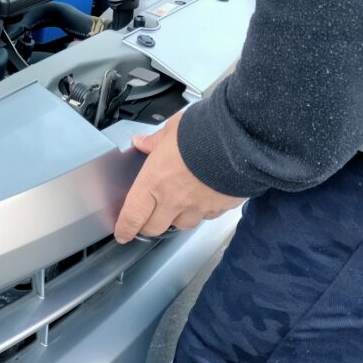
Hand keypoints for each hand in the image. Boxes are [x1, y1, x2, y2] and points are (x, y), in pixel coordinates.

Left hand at [114, 112, 243, 242]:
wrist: (239, 140)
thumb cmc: (202, 131)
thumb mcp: (172, 129)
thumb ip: (155, 141)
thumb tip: (142, 142)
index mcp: (154, 180)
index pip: (133, 214)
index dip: (125, 228)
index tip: (122, 233)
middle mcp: (173, 199)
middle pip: (154, 227)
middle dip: (147, 226)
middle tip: (146, 219)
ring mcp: (197, 207)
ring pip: (181, 225)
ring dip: (175, 219)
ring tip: (176, 206)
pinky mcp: (219, 208)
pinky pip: (205, 217)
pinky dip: (201, 212)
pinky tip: (202, 198)